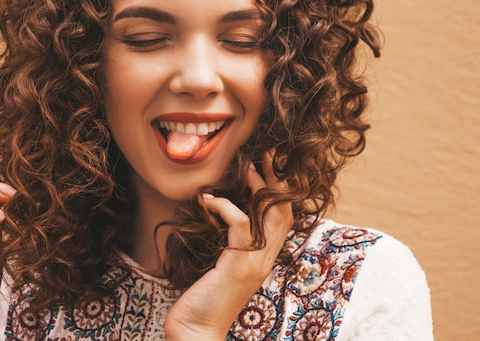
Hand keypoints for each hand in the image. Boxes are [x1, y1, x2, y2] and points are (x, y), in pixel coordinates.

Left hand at [164, 151, 292, 339]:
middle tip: (266, 156)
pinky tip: (208, 200)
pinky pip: (240, 222)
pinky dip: (225, 205)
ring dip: (258, 186)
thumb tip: (222, 216)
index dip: (280, 192)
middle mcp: (266, 259)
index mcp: (264, 259)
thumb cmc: (203, 299)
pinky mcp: (238, 263)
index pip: (283, 219)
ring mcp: (255, 262)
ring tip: (246, 167)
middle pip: (283, 211)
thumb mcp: (222, 266)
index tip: (268, 167)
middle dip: (277, 180)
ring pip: (270, 213)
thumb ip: (230, 245)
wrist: (195, 331)